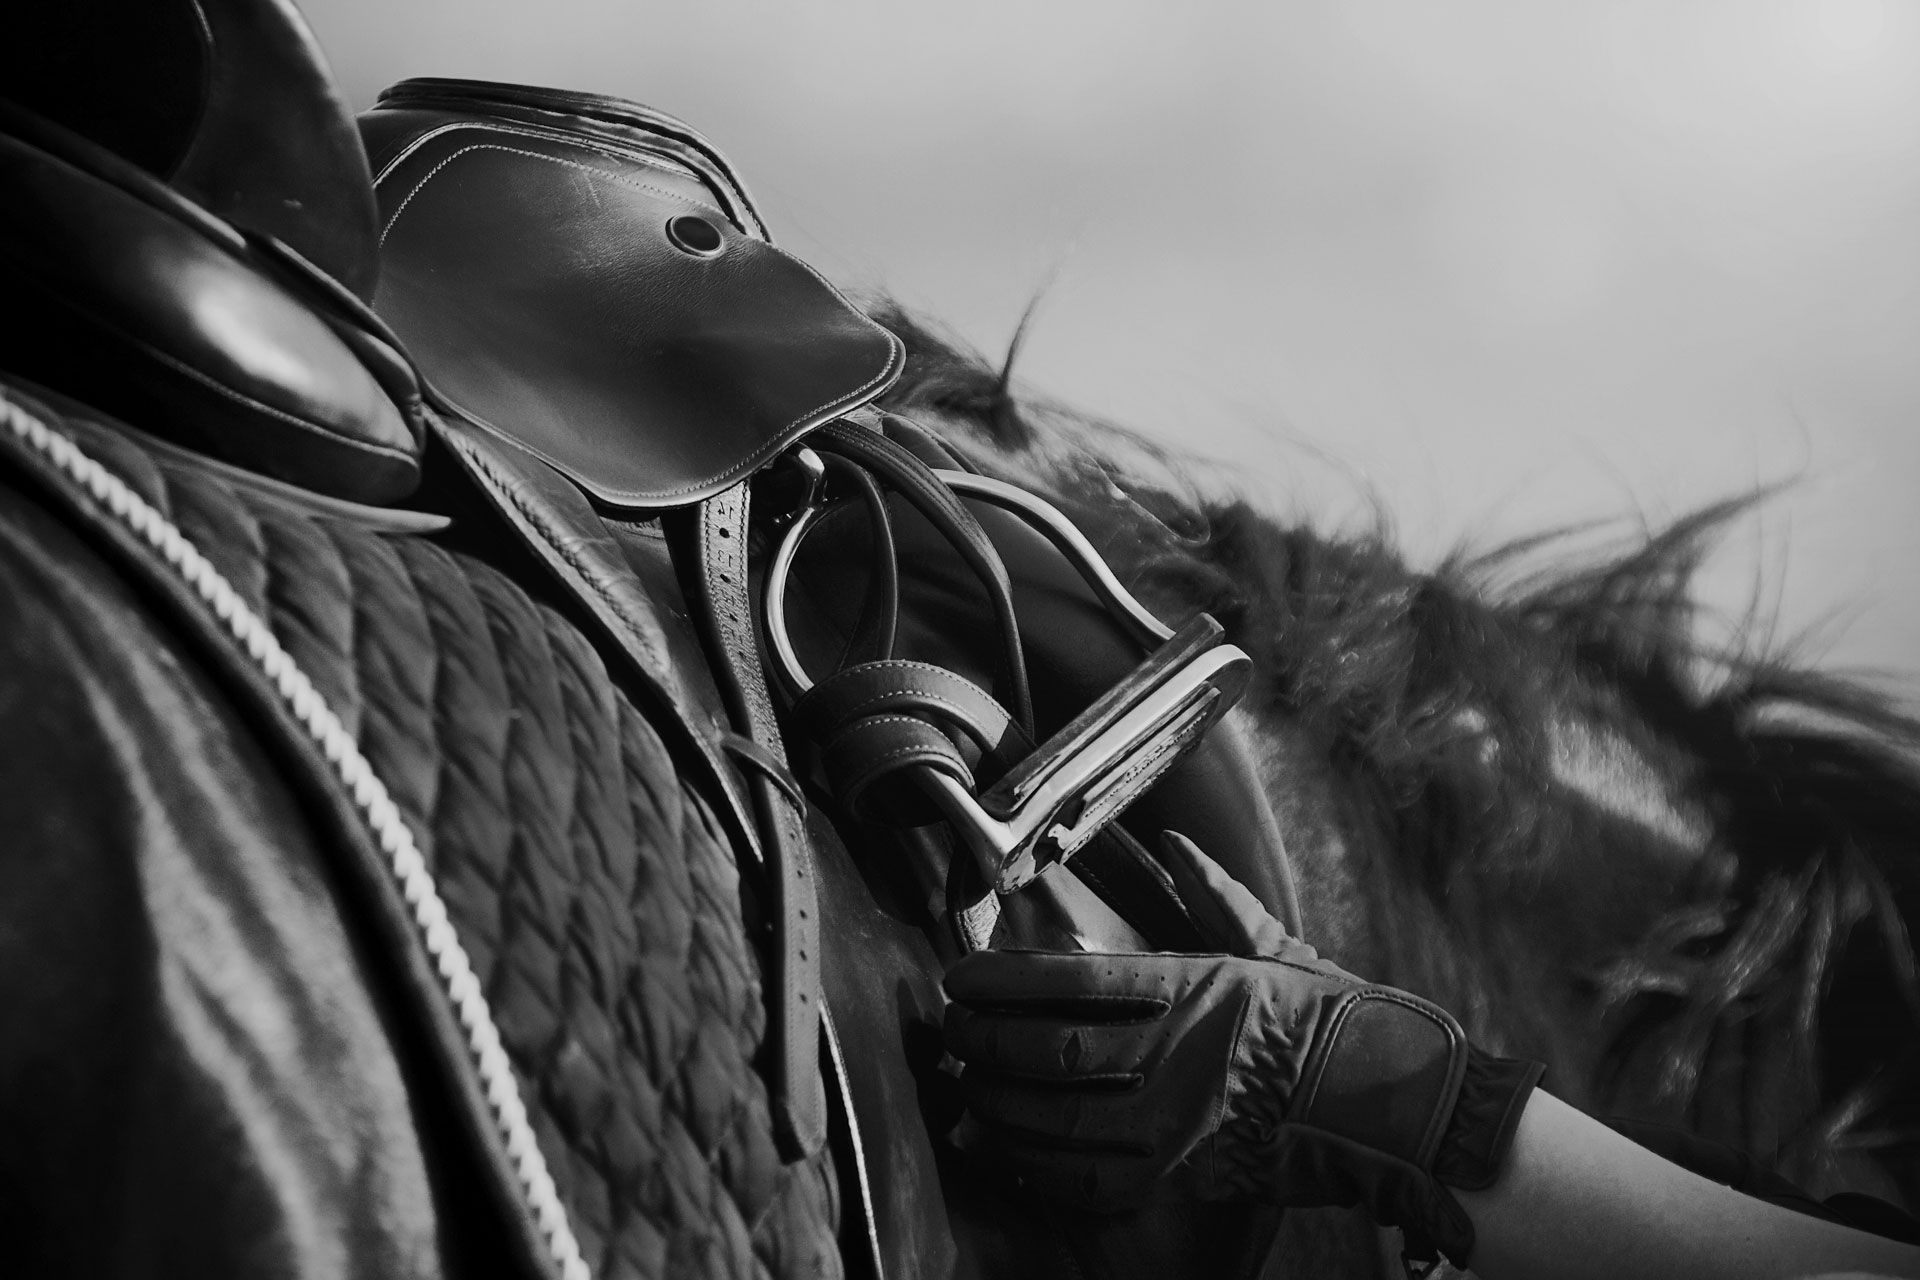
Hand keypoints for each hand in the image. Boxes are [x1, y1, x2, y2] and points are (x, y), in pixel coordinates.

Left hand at [943, 833, 1540, 1268]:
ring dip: (998, 1106)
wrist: (1398, 1107)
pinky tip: (1004, 1150)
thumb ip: (1214, 897)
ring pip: (1059, 1120)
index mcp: (1194, 988)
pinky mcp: (1187, 1176)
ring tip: (963, 1090)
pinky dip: (1037, 1167)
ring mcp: (1179, 1123)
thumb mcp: (1277, 948)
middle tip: (948, 1034)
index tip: (958, 978)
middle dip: (984, 1043)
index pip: (1071, 981)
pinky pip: (1091, 1179)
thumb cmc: (1342, 1021)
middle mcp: (1176, 1054)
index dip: (1002, 980)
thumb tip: (1177, 841)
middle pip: (1049, 1052)